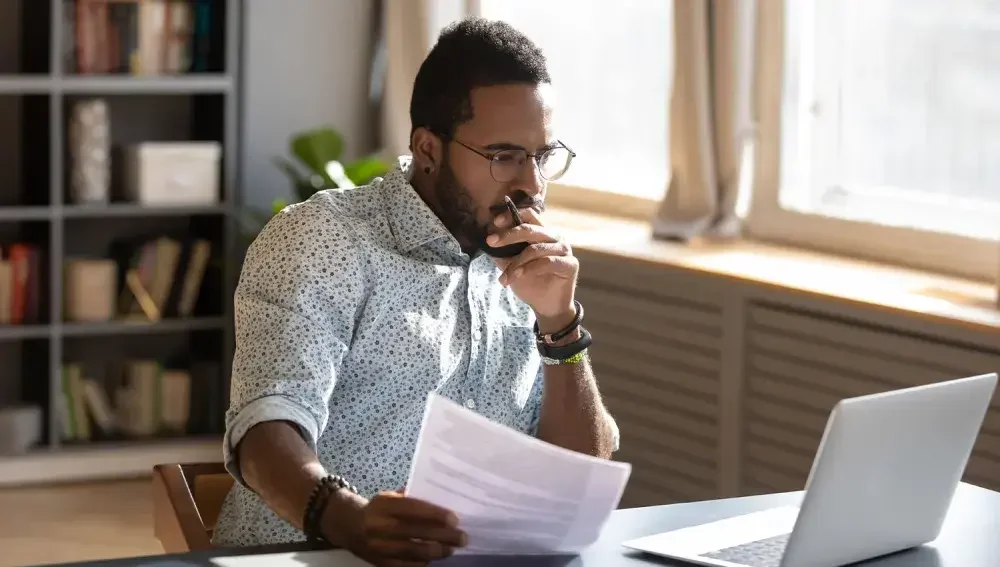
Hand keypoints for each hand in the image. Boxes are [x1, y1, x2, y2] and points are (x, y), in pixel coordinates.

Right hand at [336, 490, 466, 566]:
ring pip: (413, 552)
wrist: (349, 527)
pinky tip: (434, 558)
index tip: (455, 519)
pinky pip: (406, 565)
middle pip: (417, 533)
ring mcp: (379, 547)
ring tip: (451, 549)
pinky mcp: (380, 563)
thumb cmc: (377, 509)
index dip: (435, 515)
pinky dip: (422, 563)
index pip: (414, 509)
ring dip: (437, 552)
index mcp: (384, 506)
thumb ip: (411, 498)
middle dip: (443, 536)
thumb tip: (441, 501)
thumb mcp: (389, 497)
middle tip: (462, 537)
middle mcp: (380, 526)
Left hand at [487, 207, 577, 332]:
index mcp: (542, 233)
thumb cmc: (530, 282)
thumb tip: (488, 241)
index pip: (529, 216)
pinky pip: (547, 262)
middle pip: (530, 229)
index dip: (512, 215)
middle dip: (509, 235)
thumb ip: (503, 252)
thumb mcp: (511, 266)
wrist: (546, 306)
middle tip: (491, 242)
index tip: (495, 222)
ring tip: (504, 278)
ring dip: (516, 263)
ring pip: (535, 249)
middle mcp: (554, 237)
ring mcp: (564, 249)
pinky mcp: (570, 264)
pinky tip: (517, 276)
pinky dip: (529, 269)